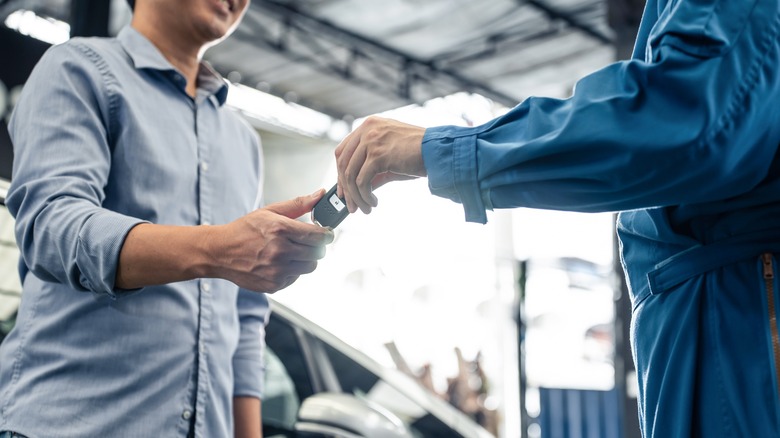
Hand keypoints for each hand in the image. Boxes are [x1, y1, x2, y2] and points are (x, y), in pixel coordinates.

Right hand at [209, 190, 333, 291]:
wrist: (220, 252)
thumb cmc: (245, 230)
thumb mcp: (270, 211)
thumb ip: (298, 204)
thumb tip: (319, 195)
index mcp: (280, 230)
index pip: (318, 235)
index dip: (327, 234)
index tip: (327, 233)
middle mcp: (280, 251)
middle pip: (318, 253)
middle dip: (316, 246)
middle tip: (308, 242)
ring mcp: (277, 270)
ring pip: (309, 267)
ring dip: (307, 259)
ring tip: (293, 251)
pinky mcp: (274, 284)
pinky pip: (295, 277)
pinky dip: (293, 270)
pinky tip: (280, 262)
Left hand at [335, 116, 425, 213]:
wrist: (438, 152)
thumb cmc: (418, 154)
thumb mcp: (389, 158)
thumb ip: (371, 169)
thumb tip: (355, 189)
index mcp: (369, 125)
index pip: (344, 150)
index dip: (340, 172)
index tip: (343, 190)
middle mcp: (367, 129)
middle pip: (343, 162)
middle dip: (345, 188)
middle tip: (350, 205)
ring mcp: (371, 140)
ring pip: (350, 175)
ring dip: (356, 196)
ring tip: (365, 208)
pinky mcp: (377, 155)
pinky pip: (362, 182)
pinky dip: (365, 196)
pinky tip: (373, 202)